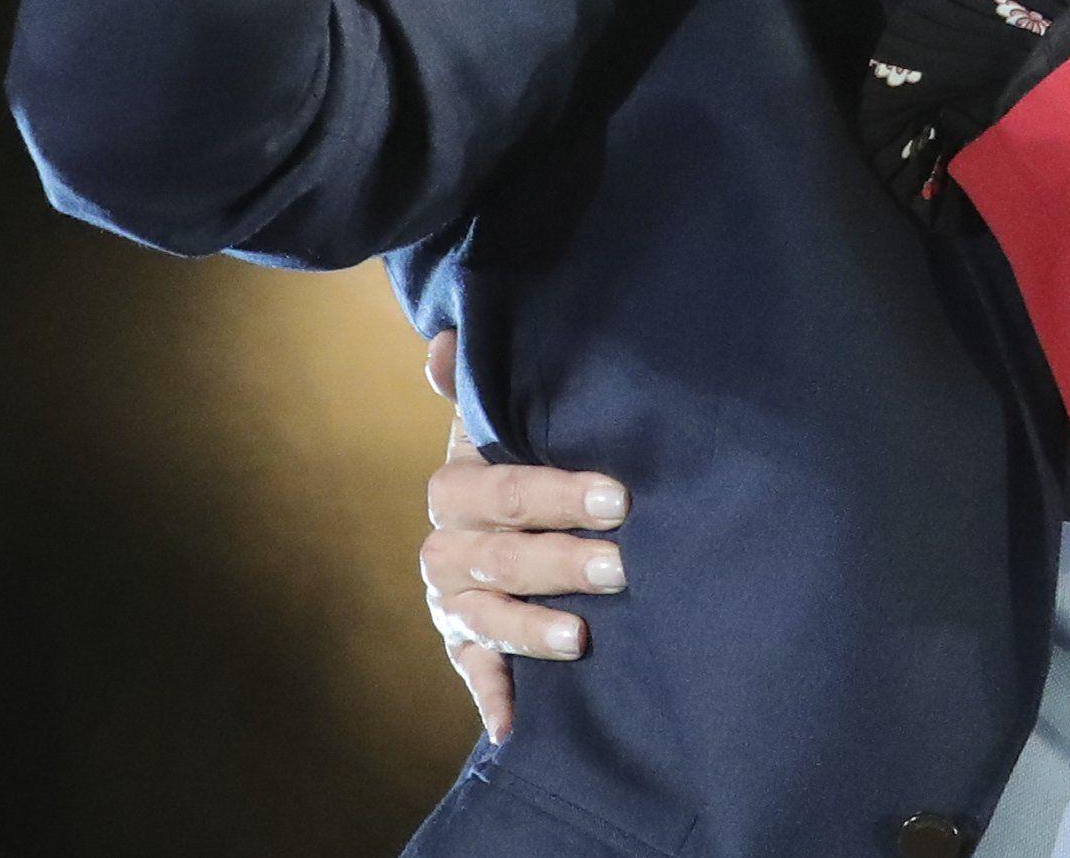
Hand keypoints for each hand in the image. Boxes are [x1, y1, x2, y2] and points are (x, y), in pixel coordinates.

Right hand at [416, 330, 629, 743]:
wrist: (502, 507)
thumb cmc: (522, 451)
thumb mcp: (504, 414)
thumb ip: (476, 383)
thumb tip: (446, 343)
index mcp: (457, 484)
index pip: (501, 489)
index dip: (556, 494)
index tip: (618, 499)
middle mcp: (445, 545)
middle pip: (498, 557)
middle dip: (561, 561)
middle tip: (624, 564)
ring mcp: (451, 600)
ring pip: (483, 616)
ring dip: (528, 628)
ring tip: (582, 636)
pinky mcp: (463, 643)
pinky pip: (471, 673)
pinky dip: (492, 698)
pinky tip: (514, 726)